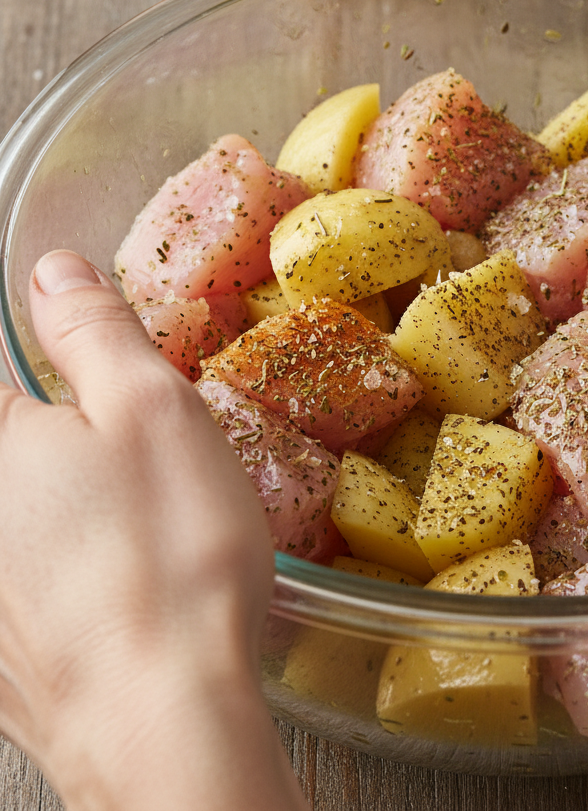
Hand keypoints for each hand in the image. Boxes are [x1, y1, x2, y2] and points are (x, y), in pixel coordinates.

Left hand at [0, 251, 309, 810]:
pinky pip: (23, 575)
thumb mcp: (153, 412)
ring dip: (68, 503)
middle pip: (20, 443)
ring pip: (27, 512)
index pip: (2, 365)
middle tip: (141, 472)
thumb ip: (93, 330)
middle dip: (68, 436)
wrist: (161, 719)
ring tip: (137, 525)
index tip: (110, 413)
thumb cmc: (169, 554)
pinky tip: (114, 584)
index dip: (55, 357)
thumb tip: (51, 269)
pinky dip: (62, 563)